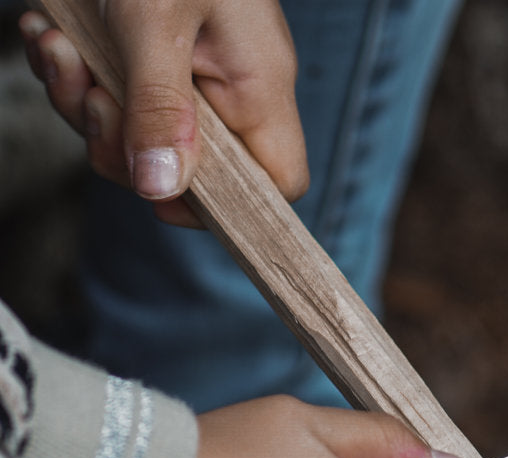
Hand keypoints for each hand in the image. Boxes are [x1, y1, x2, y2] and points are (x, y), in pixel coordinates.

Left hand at [19, 0, 307, 226]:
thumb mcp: (150, 20)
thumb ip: (159, 108)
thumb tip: (162, 190)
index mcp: (258, 84)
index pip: (277, 184)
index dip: (226, 206)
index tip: (162, 189)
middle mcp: (232, 86)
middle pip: (195, 168)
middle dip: (126, 147)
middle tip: (90, 100)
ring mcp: (193, 71)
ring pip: (144, 136)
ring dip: (84, 106)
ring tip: (57, 49)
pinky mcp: (151, 54)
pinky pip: (116, 97)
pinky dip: (73, 74)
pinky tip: (50, 35)